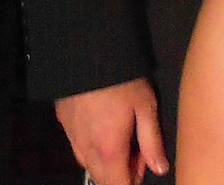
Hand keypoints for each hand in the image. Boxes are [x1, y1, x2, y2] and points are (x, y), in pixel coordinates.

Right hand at [54, 78, 168, 184]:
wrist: (85, 51)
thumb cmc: (119, 78)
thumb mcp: (145, 107)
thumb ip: (152, 141)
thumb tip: (160, 167)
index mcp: (109, 149)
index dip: (133, 181)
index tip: (144, 165)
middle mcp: (87, 148)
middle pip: (102, 179)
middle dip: (121, 172)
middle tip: (137, 147)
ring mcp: (72, 136)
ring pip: (88, 164)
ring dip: (106, 160)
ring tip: (122, 134)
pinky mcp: (64, 122)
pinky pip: (78, 145)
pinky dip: (92, 145)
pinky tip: (103, 124)